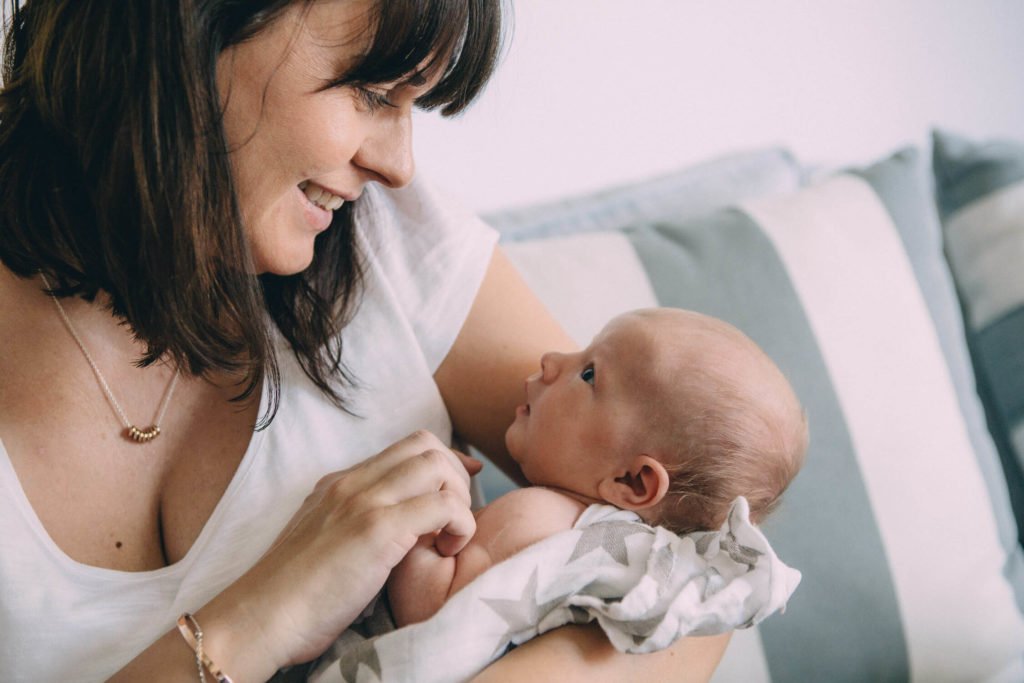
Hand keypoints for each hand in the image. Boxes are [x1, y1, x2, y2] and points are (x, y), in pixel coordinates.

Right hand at [232, 430, 478, 667]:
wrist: (261, 617)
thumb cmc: (294, 598)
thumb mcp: (325, 544)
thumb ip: (356, 527)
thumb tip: (393, 534)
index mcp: (340, 484)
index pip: (405, 448)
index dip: (442, 464)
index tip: (458, 492)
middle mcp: (351, 482)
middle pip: (425, 444)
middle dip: (455, 476)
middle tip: (455, 520)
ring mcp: (363, 501)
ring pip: (436, 464)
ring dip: (459, 498)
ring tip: (450, 538)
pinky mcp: (376, 528)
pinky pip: (442, 505)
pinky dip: (460, 524)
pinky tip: (447, 550)